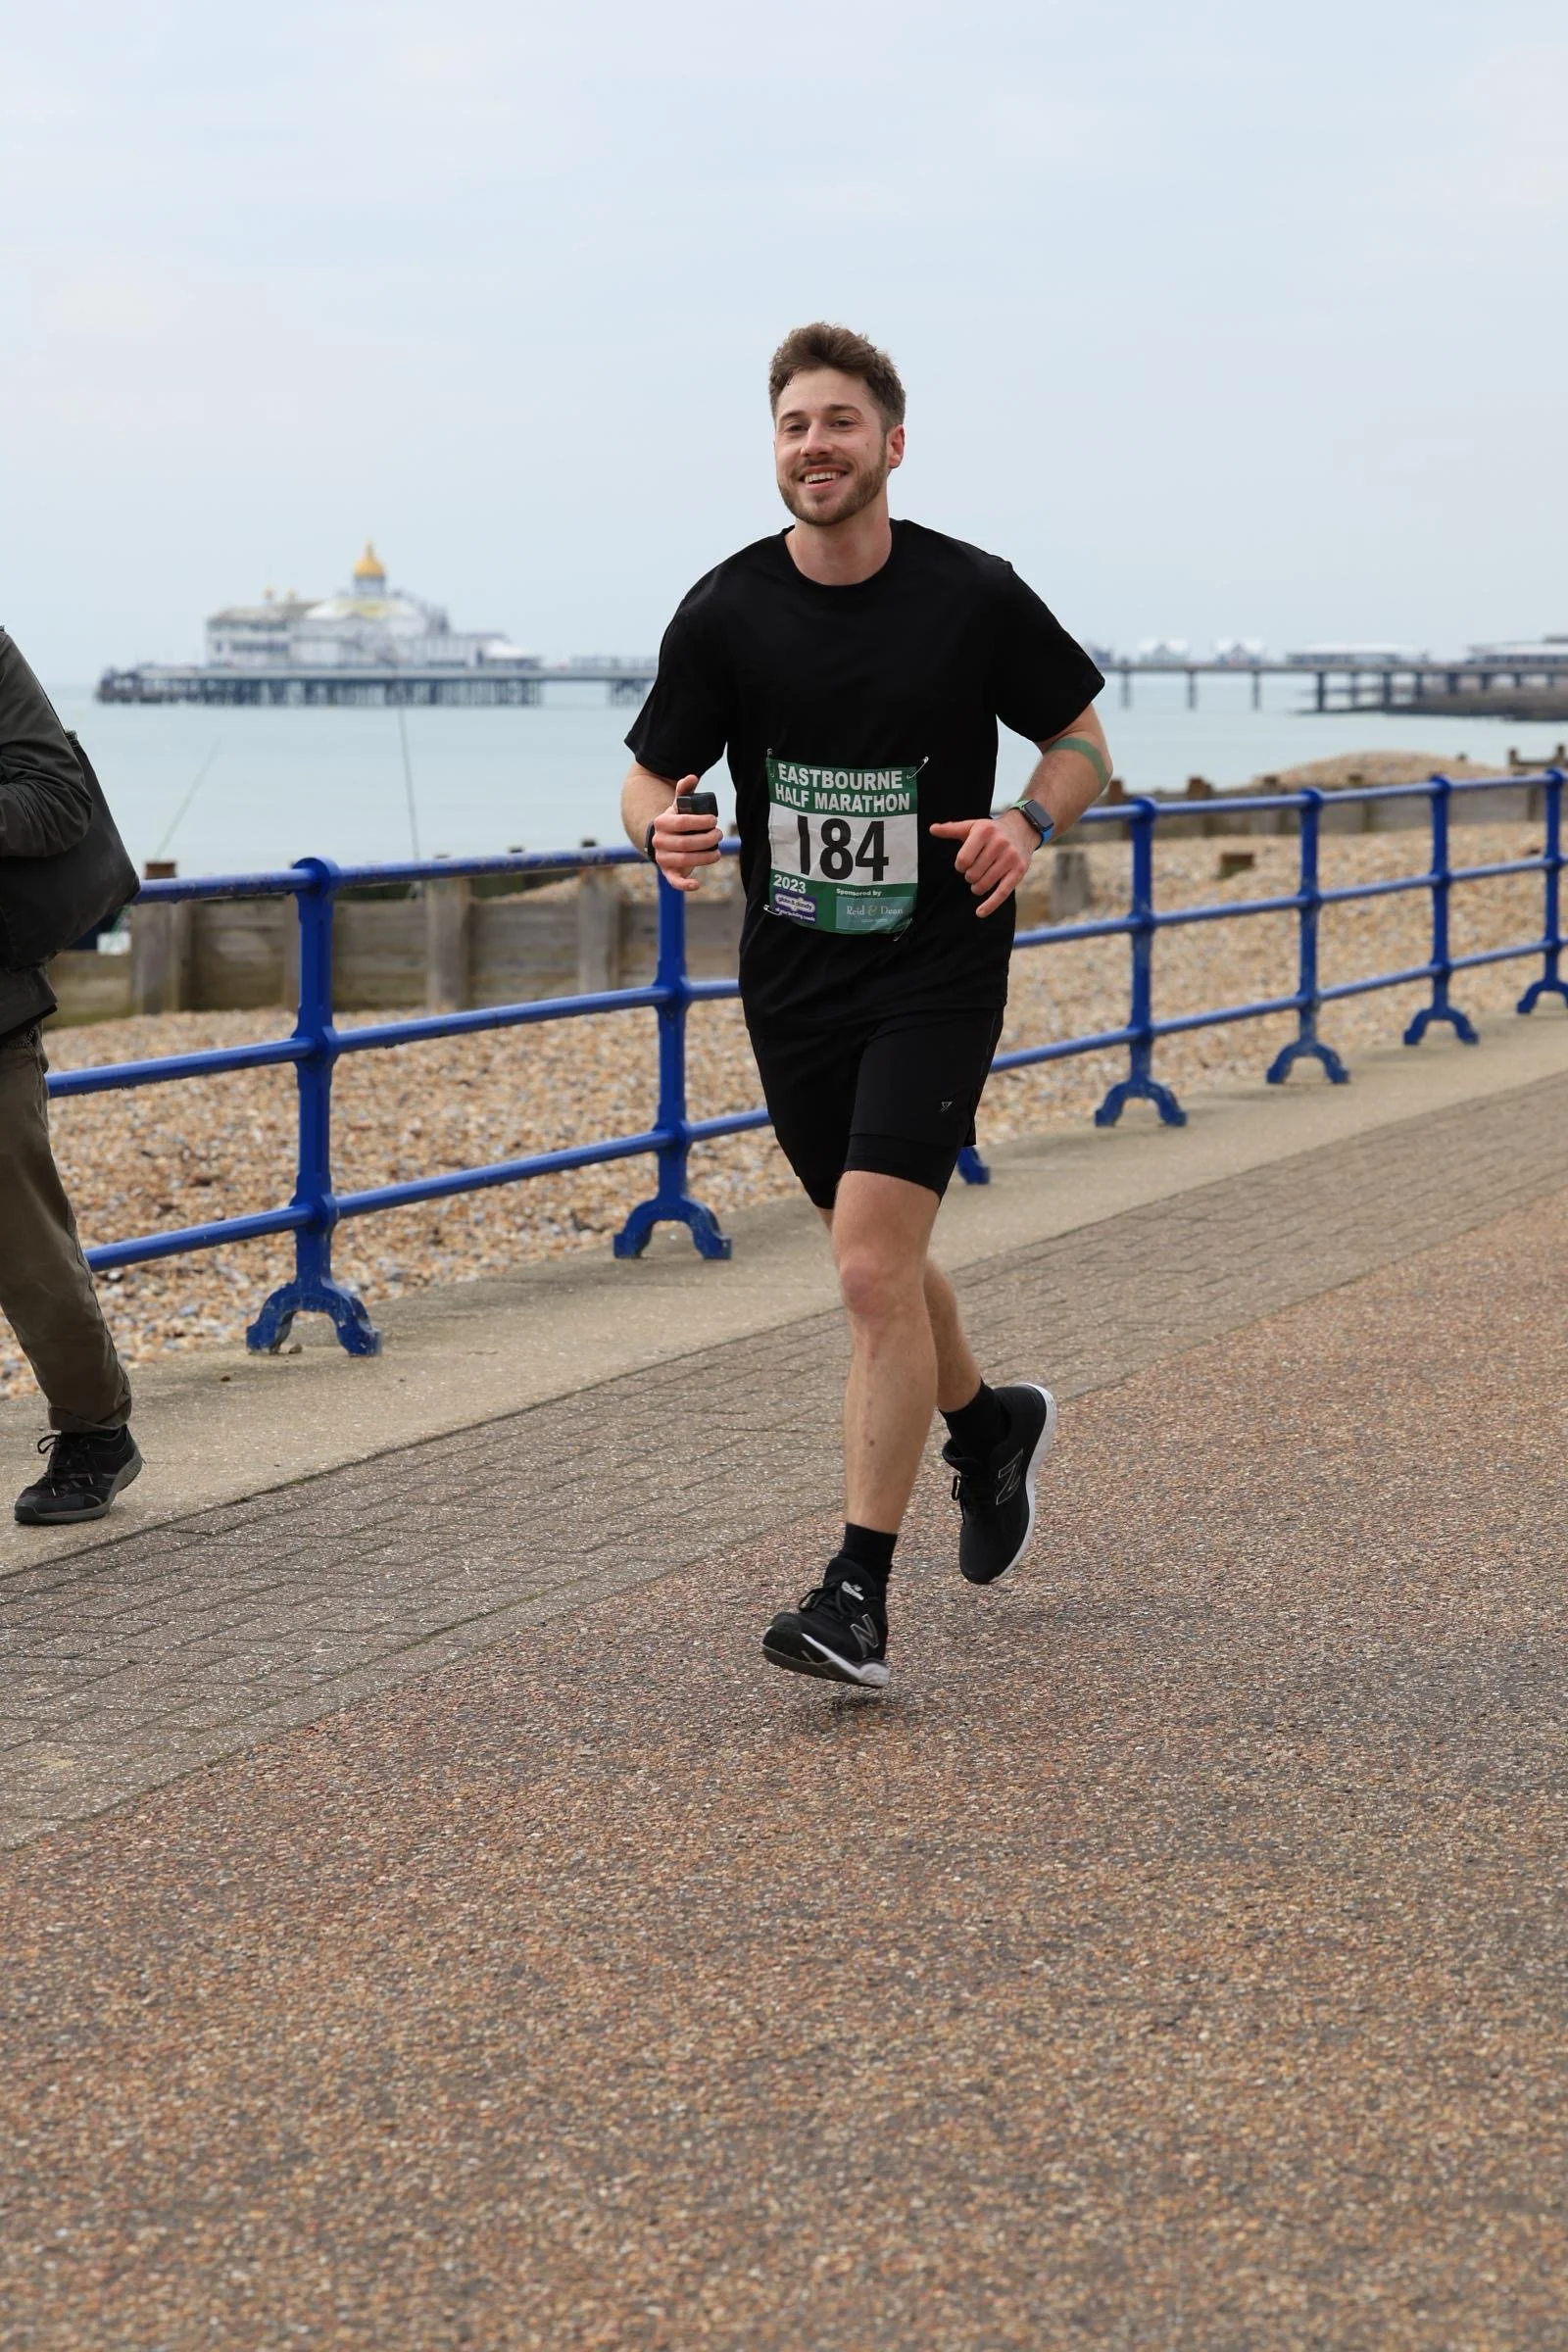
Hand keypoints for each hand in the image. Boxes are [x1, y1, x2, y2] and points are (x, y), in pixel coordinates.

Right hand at [651, 776, 722, 892]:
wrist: (663, 840)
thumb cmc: (676, 821)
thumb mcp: (679, 805)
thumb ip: (684, 791)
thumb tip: (692, 776)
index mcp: (661, 823)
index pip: (682, 822)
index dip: (700, 822)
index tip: (714, 820)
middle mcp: (659, 841)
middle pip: (686, 843)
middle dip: (707, 839)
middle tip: (719, 835)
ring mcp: (662, 858)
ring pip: (685, 860)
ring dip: (705, 857)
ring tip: (718, 852)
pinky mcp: (667, 872)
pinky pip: (674, 881)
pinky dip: (685, 885)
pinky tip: (697, 884)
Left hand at [929, 810, 1033, 916]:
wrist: (1022, 829)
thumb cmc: (991, 831)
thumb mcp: (972, 826)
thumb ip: (951, 829)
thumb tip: (932, 829)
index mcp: (984, 831)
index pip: (963, 859)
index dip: (960, 866)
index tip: (963, 865)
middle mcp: (999, 843)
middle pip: (973, 874)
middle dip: (969, 876)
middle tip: (974, 872)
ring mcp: (1010, 857)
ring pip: (985, 884)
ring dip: (977, 887)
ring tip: (978, 882)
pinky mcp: (1019, 870)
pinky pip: (1003, 892)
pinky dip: (990, 905)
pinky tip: (980, 912)